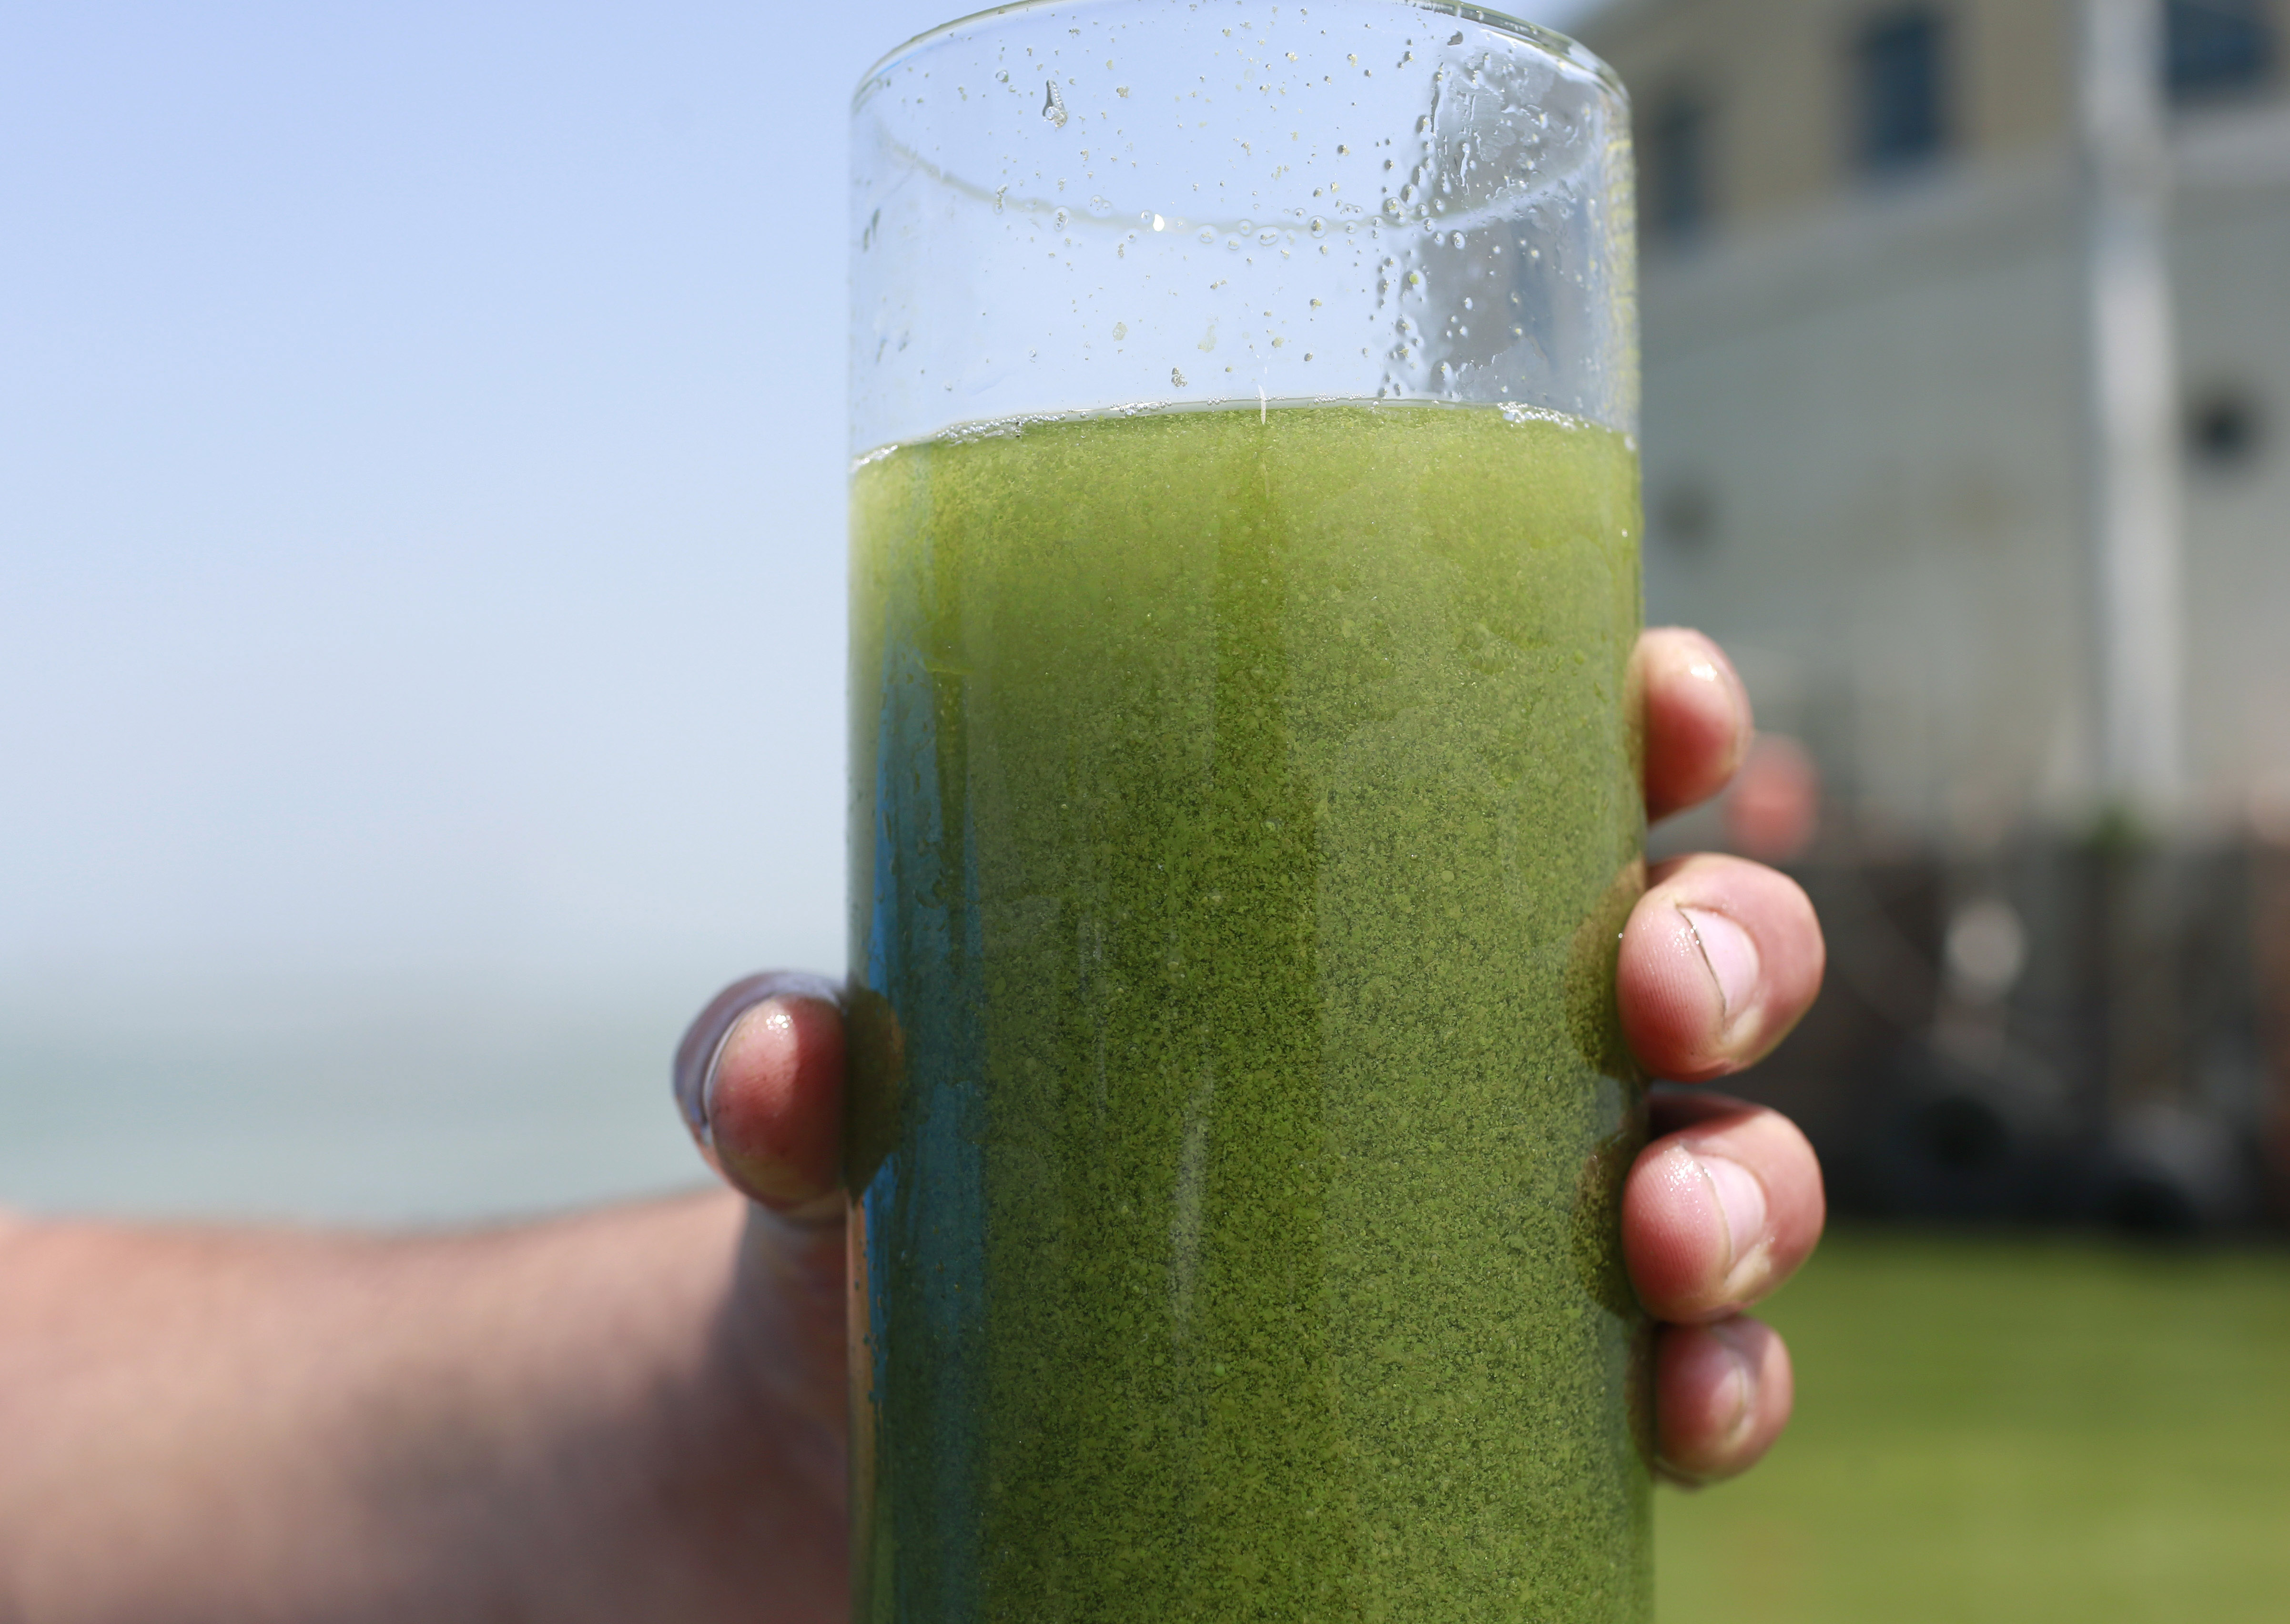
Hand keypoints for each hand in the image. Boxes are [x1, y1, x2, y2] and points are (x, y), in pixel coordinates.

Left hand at [682, 625, 1826, 1495]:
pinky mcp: (1506, 1399)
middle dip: (1733, 950)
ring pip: (1729, 1165)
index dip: (1655, 713)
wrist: (883, 1442)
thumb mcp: (847, 1123)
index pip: (1550, 768)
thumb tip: (779, 1057)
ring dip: (1749, 1190)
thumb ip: (788, 1069)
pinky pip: (1682, 1382)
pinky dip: (1724, 1390)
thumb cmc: (913, 1206)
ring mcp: (1506, 1232)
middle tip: (1655, 991)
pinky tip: (1682, 1402)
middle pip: (1692, 957)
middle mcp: (1469, 1057)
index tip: (1659, 703)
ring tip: (1660, 1238)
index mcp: (1355, 914)